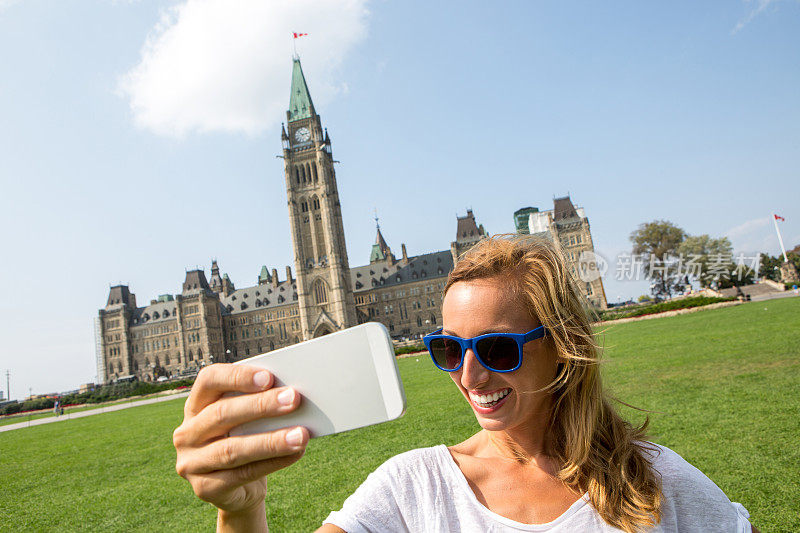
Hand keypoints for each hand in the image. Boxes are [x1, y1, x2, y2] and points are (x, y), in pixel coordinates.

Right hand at [173, 363, 308, 517]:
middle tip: (293, 399)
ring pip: (233, 449)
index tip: (269, 377)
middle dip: (261, 405)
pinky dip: (273, 462)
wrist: (238, 488)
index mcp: (195, 405)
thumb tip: (291, 394)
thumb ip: (259, 404)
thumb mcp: (247, 420)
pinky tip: (296, 453)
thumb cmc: (246, 440)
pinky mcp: (204, 488)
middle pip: (222, 413)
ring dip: (271, 441)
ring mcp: (191, 462)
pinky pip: (243, 473)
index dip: (238, 377)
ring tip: (301, 434)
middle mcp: (187, 432)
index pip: (209, 380)